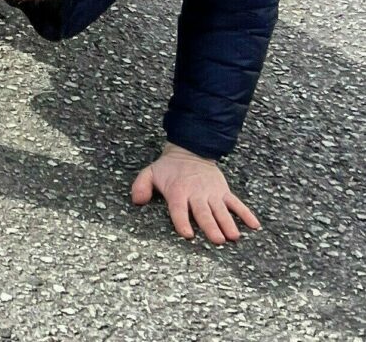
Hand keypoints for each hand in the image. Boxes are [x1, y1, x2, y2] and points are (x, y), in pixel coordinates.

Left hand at [132, 143, 260, 244]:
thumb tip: (137, 201)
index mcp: (177, 191)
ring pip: (221, 210)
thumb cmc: (168, 168)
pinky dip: (246, 213)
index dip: (182, 222)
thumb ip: (141, 186)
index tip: (187, 234)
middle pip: (203, 212)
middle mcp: (196, 193)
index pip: (179, 209)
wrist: (190, 151)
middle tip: (218, 240)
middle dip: (210, 226)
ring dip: (228, 223)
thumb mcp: (149, 173)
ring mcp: (212, 192)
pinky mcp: (223, 191)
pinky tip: (255, 225)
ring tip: (234, 236)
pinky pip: (236, 203)